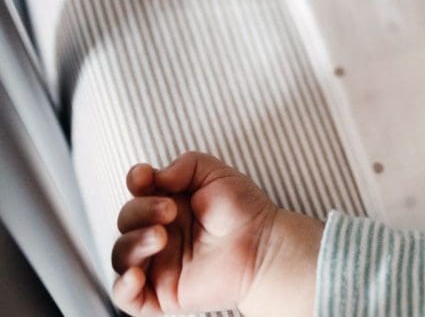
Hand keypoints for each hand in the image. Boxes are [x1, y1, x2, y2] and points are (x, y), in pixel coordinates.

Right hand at [111, 152, 278, 314]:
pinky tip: (136, 275)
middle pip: (126, 221)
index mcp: (167, 205)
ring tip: (161, 236)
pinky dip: (123, 287)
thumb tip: (155, 176)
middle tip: (170, 210)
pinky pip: (126, 297)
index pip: (136, 193)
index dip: (135, 182)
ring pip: (121, 256)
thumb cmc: (244, 211)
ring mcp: (159, 265)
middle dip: (141, 211)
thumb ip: (185, 165)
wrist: (265, 246)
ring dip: (133, 243)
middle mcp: (159, 234)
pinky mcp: (162, 294)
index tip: (145, 176)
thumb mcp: (216, 174)